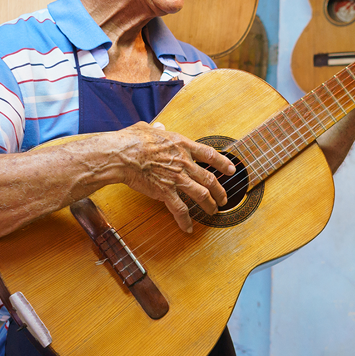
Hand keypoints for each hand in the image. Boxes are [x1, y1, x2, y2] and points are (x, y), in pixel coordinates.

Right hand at [110, 121, 236, 232]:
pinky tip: (188, 228)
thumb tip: (160, 127)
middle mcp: (184, 163)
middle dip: (220, 191)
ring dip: (210, 204)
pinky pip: (180, 209)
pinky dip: (185, 220)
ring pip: (201, 194)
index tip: (231, 169)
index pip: (209, 155)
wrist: (122, 156)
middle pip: (209, 179)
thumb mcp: (146, 129)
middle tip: (224, 198)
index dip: (223, 163)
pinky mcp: (165, 192)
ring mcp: (177, 178)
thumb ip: (157, 129)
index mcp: (182, 145)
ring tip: (214, 211)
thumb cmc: (131, 140)